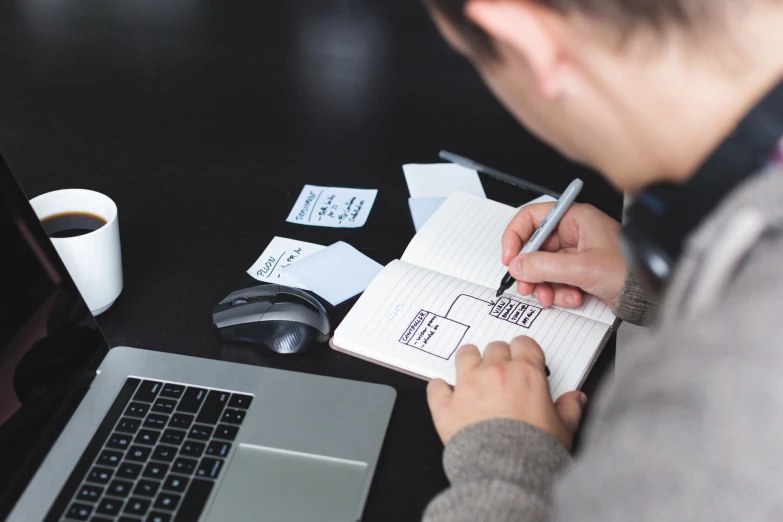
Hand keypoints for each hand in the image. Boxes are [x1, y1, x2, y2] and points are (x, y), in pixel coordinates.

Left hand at [427, 337, 586, 448]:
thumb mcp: (564, 429)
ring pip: (465, 355)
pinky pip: (436, 387)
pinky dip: (440, 389)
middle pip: (495, 347)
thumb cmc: (535, 451)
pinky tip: (446, 394)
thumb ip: (570, 409)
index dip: (524, 351)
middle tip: (502, 373)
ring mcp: (468, 386)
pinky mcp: (446, 405)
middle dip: (498, 357)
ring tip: (473, 374)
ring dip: (469, 361)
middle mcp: (495, 372)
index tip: (524, 360)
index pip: (524, 344)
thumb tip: (576, 399)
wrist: (507, 472)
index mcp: (526, 373)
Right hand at [501, 202, 625, 307]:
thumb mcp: (583, 268)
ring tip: (551, 296)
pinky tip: (571, 297)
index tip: (510, 258)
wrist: (649, 296)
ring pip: (542, 267)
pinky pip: (554, 280)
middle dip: (530, 270)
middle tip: (526, 286)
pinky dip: (558, 292)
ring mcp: (575, 253)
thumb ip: (546, 266)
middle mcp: (573, 232)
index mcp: (576, 218)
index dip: (516, 237)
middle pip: (534, 247)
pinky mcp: (578, 272)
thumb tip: (519, 266)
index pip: (532, 218)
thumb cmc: (630, 271)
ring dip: (543, 285)